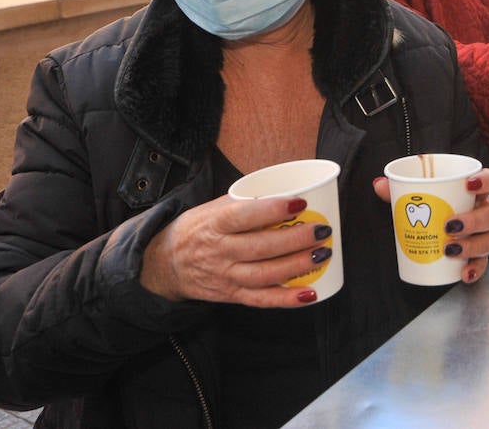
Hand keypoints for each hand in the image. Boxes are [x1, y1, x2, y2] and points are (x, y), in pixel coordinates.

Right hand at [140, 195, 334, 306]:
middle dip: (296, 239)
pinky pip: (261, 300)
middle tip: (322, 230)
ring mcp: (225, 276)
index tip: (300, 203)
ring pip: (264, 274)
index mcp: (215, 223)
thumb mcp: (214, 208)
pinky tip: (310, 293)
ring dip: (297, 266)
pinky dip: (287, 299)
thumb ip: (246, 201)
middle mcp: (219, 251)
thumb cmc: (199, 228)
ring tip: (322, 254)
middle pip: (261, 247)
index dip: (273, 210)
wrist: (166, 263)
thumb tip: (287, 189)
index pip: (244, 216)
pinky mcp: (231, 295)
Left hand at [373, 168, 488, 283]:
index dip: (485, 181)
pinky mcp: (478, 255)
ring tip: (449, 250)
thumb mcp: (419, 195)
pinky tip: (464, 274)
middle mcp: (484, 212)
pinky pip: (482, 264)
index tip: (469, 184)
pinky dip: (475, 269)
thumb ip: (401, 189)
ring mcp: (484, 234)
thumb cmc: (433, 205)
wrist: (437, 225)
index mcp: (475, 191)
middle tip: (449, 225)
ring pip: (488, 240)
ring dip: (471, 246)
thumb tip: (379, 184)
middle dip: (473, 220)